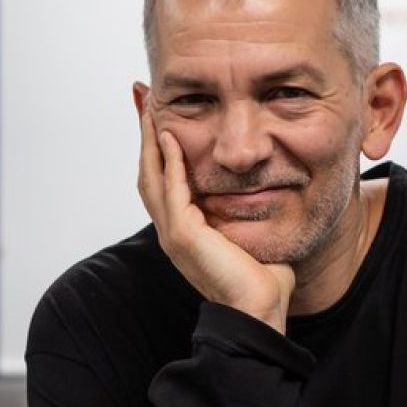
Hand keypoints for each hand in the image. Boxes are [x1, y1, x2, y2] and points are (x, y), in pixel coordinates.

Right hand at [136, 104, 295, 331]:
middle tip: (142, 97)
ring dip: (149, 139)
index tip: (158, 114)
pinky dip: (171, 161)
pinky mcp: (182, 236)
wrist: (260, 309)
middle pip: (147, 171)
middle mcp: (170, 230)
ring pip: (151, 176)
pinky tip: (173, 136)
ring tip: (149, 107)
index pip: (162, 179)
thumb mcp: (251, 231)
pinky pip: (172, 189)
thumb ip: (245, 209)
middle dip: (144, 133)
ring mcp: (172, 234)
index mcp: (183, 230)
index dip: (158, 145)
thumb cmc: (264, 278)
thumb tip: (263, 184)